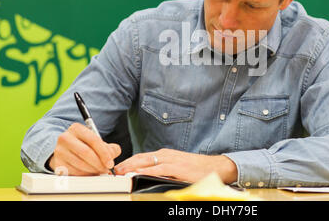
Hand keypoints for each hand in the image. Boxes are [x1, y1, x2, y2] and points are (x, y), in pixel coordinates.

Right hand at [49, 122, 121, 175]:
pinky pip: (74, 172)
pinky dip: (85, 174)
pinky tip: (90, 172)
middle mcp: (65, 138)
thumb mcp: (96, 141)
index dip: (104, 153)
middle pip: (86, 153)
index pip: (93, 140)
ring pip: (80, 164)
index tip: (110, 162)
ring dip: (93, 170)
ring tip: (99, 170)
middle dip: (99, 163)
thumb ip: (109, 147)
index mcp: (76, 128)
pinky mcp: (57, 164)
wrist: (65, 150)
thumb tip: (113, 155)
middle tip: (106, 168)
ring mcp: (59, 151)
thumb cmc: (84, 145)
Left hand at [114, 148, 237, 183]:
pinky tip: (138, 173)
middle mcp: (166, 155)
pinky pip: (159, 169)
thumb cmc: (196, 168)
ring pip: (147, 161)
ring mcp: (172, 160)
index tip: (117, 167)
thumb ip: (162, 169)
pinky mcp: (177, 168)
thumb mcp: (176, 166)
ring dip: (132, 166)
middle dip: (126, 163)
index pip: (141, 156)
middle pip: (141, 157)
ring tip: (120, 172)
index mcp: (164, 154)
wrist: (215, 167)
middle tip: (113, 170)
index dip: (128, 161)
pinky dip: (147, 170)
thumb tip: (146, 175)